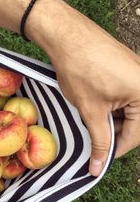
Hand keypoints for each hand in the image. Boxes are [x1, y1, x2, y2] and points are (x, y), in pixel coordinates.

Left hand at [26, 0, 139, 175]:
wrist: (69, 36)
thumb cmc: (80, 69)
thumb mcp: (91, 110)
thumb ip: (99, 140)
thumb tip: (99, 166)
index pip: (135, 135)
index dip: (115, 150)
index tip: (100, 159)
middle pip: (134, 122)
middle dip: (112, 133)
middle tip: (93, 141)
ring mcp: (137, 74)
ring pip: (127, 109)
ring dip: (110, 120)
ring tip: (91, 122)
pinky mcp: (126, 69)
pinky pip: (123, 96)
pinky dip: (110, 106)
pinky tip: (95, 108)